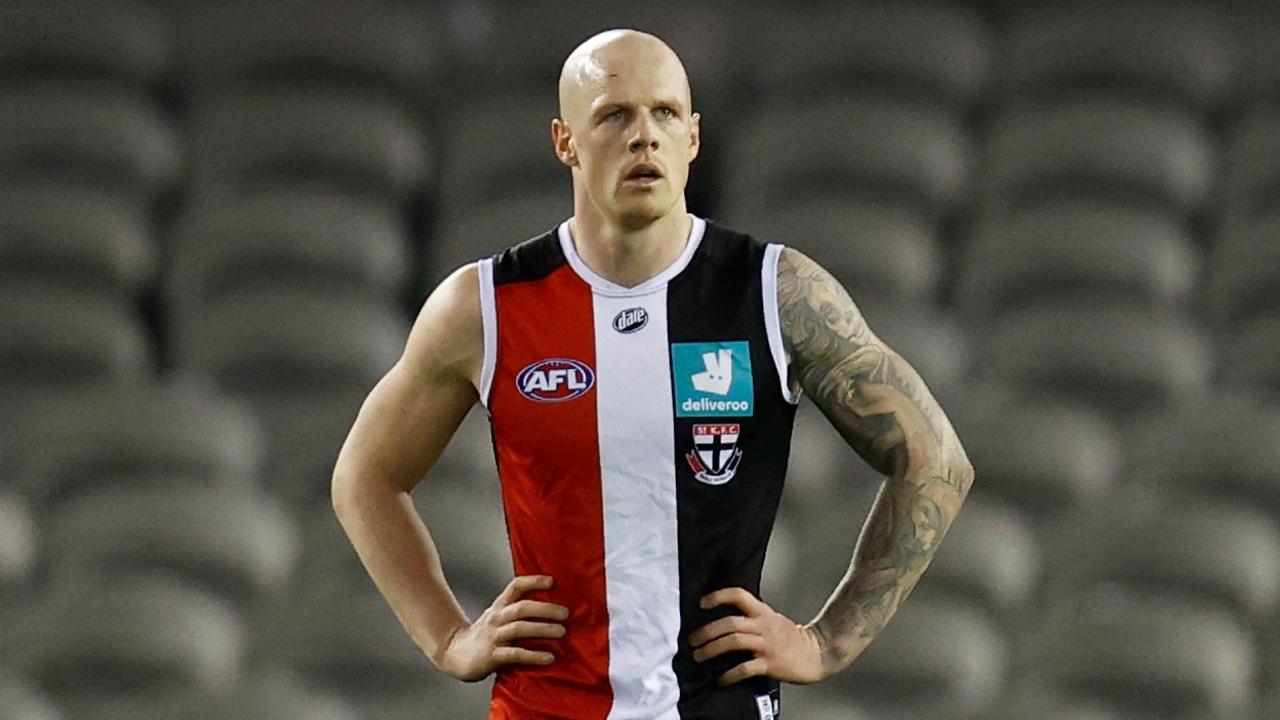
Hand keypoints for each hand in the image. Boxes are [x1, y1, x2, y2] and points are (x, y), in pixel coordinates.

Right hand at [435, 575, 568, 681]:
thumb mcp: (498, 617)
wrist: (455, 653)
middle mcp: (496, 618)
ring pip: (519, 629)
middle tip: (566, 613)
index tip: (552, 581)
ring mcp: (493, 637)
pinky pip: (515, 654)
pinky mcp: (492, 656)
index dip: (533, 581)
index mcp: (499, 606)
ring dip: (542, 629)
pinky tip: (549, 657)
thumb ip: (518, 611)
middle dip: (545, 609)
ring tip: (562, 631)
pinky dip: (533, 655)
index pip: (515, 587)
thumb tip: (552, 607)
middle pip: (522, 608)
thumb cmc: (485, 635)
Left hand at [689, 587, 825, 685]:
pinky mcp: (770, 663)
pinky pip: (745, 668)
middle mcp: (763, 626)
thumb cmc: (791, 638)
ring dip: (712, 649)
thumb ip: (752, 617)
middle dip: (707, 631)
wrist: (817, 653)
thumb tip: (723, 621)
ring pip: (734, 641)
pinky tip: (721, 679)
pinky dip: (730, 674)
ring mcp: (767, 644)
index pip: (739, 595)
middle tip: (692, 640)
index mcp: (763, 613)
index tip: (702, 603)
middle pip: (730, 622)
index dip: (719, 596)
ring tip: (699, 656)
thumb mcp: (772, 619)